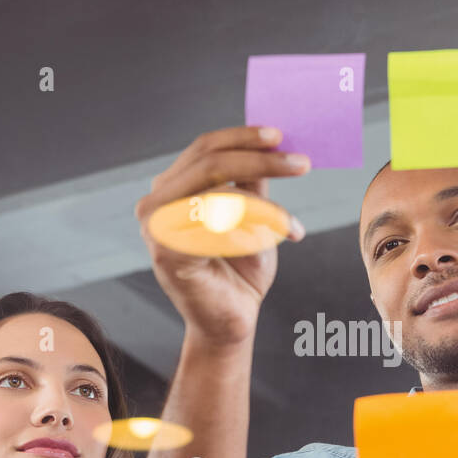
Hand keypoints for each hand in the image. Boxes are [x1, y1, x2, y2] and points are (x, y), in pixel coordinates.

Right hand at [134, 126, 308, 347]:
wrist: (229, 322)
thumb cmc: (239, 269)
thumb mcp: (251, 214)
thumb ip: (252, 180)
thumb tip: (271, 142)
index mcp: (171, 188)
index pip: (205, 148)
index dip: (242, 137)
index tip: (280, 135)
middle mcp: (155, 202)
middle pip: (209, 161)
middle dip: (260, 159)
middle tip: (301, 163)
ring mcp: (156, 226)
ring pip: (218, 191)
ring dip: (265, 206)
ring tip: (291, 226)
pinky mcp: (167, 251)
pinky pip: (218, 224)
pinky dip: (254, 230)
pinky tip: (278, 239)